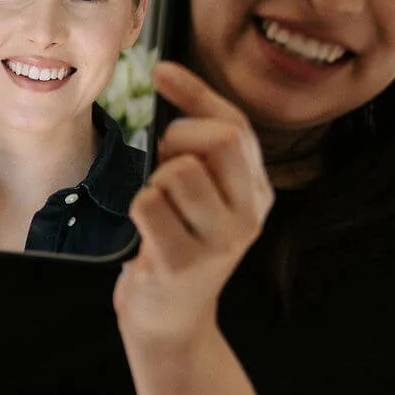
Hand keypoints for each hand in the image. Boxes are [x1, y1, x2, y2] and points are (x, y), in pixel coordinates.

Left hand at [113, 62, 274, 347]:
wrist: (171, 323)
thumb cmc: (176, 246)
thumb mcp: (202, 195)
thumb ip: (195, 141)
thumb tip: (167, 71)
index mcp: (256, 193)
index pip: (236, 126)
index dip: (197, 94)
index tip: (160, 72)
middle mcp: (249, 216)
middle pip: (221, 141)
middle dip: (179, 138)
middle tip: (161, 163)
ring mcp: (220, 243)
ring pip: (180, 172)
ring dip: (155, 181)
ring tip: (158, 206)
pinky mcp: (183, 264)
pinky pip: (149, 204)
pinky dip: (138, 207)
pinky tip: (146, 232)